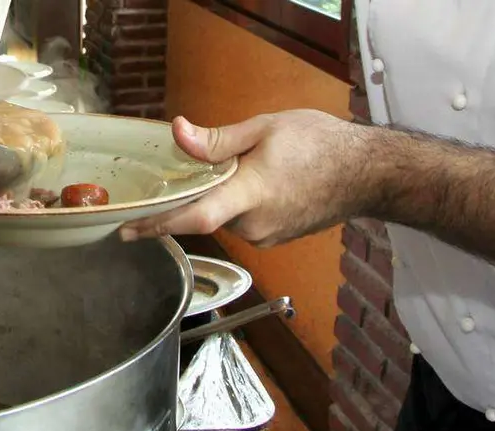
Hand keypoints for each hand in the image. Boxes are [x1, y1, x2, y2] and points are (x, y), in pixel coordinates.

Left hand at [119, 110, 375, 246]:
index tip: (127, 230)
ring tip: (247, 167)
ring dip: (220, 196)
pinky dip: (238, 204)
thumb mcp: (265, 129)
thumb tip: (178, 133)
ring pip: (224, 218)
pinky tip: (260, 182)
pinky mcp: (274, 238)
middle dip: (195, 193)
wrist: (367, 174)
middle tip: (200, 167)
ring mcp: (266, 235)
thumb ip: (217, 140)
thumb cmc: (322, 145)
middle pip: (204, 214)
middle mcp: (255, 223)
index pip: (195, 217)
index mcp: (250, 193)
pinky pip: (242, 222)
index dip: (157, 225)